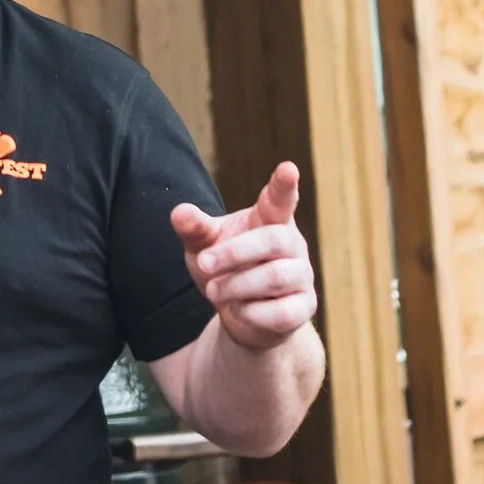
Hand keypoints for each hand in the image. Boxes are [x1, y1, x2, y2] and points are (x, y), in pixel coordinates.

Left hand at [171, 163, 316, 351]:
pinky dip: (252, 313)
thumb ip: (195, 229)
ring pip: (276, 278)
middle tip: (203, 264)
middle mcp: (293, 244)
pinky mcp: (304, 307)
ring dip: (237, 286)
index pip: (281, 199)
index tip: (288, 168)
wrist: (242, 315)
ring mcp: (302, 275)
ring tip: (212, 291)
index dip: (284, 185)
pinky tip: (238, 310)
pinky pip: (282, 313)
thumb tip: (179, 212)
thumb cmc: (226, 269)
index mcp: (271, 220)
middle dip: (233, 253)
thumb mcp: (204, 246)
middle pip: (274, 240)